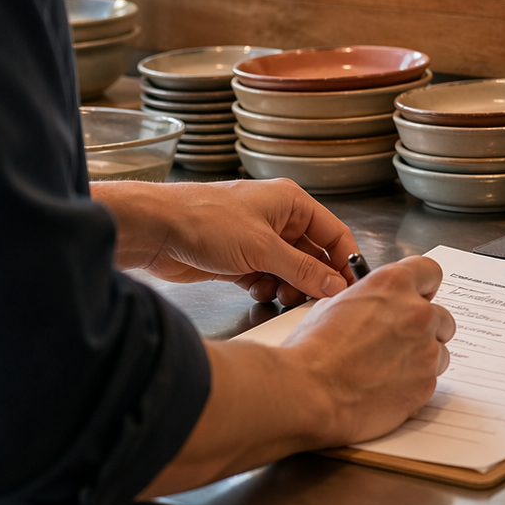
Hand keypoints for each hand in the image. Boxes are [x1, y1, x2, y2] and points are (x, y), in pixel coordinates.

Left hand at [92, 178, 357, 305]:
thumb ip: (303, 270)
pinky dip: (267, 289)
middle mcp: (277, 219)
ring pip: (289, 270)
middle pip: (312, 254)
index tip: (350, 287)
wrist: (154, 231)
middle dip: (314, 278)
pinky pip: (266, 278)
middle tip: (316, 301)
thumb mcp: (263, 248)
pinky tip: (259, 293)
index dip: (344, 260)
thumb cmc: (205, 221)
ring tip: (284, 299)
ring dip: (290, 287)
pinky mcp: (238, 260)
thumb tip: (336, 285)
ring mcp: (257, 240)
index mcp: (290, 203)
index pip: (333, 233)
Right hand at [283, 255, 454, 444]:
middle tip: (398, 341)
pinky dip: (414, 383)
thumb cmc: (309, 352)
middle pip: (440, 315)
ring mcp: (426, 349)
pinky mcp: (426, 384)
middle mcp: (417, 313)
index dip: (422, 287)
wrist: (306, 394)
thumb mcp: (331, 306)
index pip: (429, 272)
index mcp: (393, 285)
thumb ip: (366, 301)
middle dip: (423, 327)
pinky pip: (430, 380)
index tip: (418, 297)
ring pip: (439, 350)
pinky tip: (386, 388)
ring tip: (388, 369)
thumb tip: (371, 307)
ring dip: (421, 357)